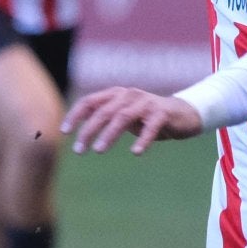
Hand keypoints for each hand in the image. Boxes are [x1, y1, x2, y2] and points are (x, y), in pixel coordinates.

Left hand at [63, 86, 203, 154]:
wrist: (182, 114)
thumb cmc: (147, 116)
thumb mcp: (123, 114)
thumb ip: (104, 115)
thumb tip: (78, 124)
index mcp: (116, 94)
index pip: (89, 102)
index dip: (75, 116)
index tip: (64, 132)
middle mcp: (129, 95)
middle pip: (103, 111)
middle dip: (88, 130)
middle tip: (79, 150)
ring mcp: (146, 103)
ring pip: (123, 117)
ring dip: (109, 134)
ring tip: (98, 150)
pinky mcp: (162, 114)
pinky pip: (151, 127)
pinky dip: (143, 140)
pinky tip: (136, 152)